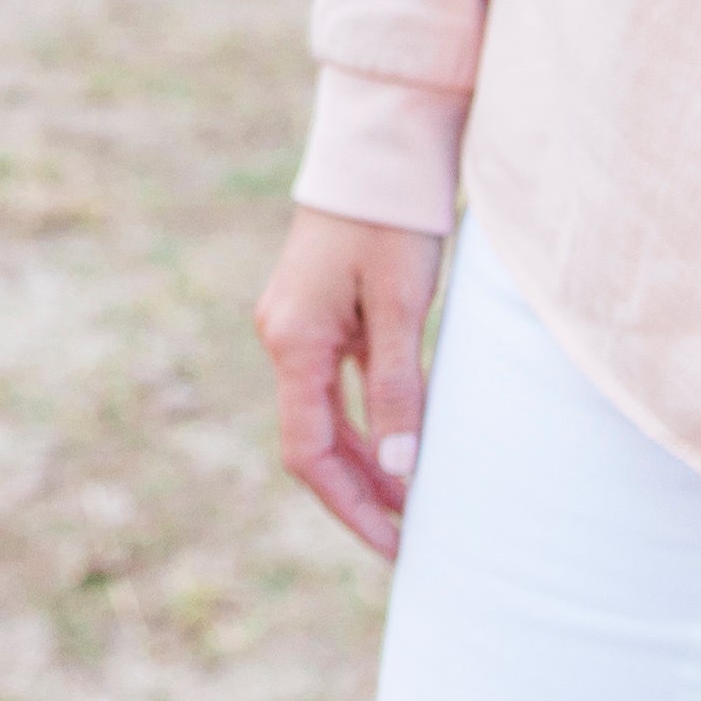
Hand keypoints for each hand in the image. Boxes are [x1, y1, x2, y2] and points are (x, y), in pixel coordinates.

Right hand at [256, 205, 443, 558]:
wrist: (376, 155)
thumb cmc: (390, 225)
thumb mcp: (403, 309)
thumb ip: (399, 389)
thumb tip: (402, 471)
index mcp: (293, 342)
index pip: (308, 451)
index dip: (351, 507)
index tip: (397, 545)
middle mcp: (283, 339)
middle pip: (311, 441)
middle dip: (361, 494)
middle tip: (416, 535)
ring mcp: (296, 327)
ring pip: (324, 417)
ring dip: (365, 462)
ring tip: (417, 500)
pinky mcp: (318, 315)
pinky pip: (336, 388)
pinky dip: (367, 424)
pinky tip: (404, 442)